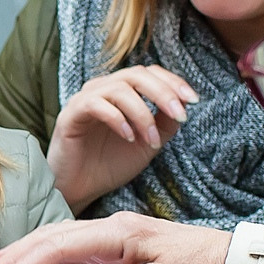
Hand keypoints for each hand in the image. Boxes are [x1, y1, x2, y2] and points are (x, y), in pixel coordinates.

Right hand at [0, 212, 233, 263]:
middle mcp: (110, 228)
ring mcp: (113, 236)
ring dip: (28, 253)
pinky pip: (74, 247)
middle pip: (52, 237)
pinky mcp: (118, 248)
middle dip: (17, 256)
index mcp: (115, 233)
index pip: (58, 245)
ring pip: (60, 239)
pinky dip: (49, 255)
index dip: (25, 263)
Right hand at [47, 65, 197, 209]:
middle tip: (180, 114)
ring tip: (151, 139)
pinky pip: (95, 104)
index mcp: (121, 91)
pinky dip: (117, 118)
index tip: (193, 100)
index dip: (173, 81)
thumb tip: (183, 107)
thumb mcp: (147, 144)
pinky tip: (129, 137)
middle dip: (163, 93)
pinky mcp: (70, 114)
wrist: (79, 190)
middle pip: (137, 74)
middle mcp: (103, 89)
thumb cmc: (109, 164)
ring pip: (119, 88)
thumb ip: (164, 125)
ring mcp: (85, 99)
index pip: (149, 73)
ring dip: (142, 113)